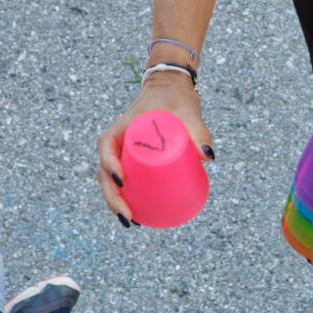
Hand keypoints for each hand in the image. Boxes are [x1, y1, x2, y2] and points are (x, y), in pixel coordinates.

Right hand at [96, 71, 212, 221]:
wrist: (171, 90)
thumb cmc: (176, 98)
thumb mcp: (187, 111)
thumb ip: (198, 130)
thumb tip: (208, 157)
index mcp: (122, 127)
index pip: (106, 146)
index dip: (109, 165)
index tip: (122, 180)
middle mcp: (117, 142)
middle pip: (105, 172)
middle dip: (112, 198)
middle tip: (129, 217)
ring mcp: (123, 153)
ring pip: (110, 181)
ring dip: (116, 203)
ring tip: (133, 222)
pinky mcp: (132, 160)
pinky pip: (124, 181)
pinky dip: (127, 199)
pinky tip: (140, 217)